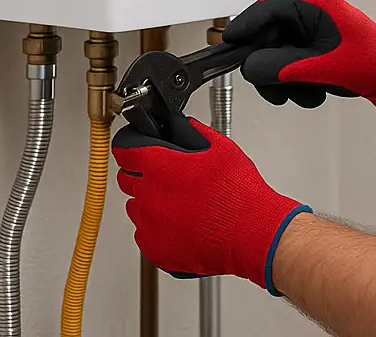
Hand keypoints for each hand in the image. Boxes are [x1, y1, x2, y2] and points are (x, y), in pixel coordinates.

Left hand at [112, 117, 310, 292]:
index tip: (134, 149)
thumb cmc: (238, 194)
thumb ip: (194, 132)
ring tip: (179, 202)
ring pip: (136, 207)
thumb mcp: (222, 148)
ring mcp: (150, 226)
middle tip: (165, 175)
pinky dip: (157, 227)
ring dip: (150, 201)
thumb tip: (182, 127)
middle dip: (141, 174)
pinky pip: (144, 233)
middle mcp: (149, 197)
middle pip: (126, 179)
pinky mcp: (155, 250)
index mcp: (161, 168)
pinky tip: (180, 222)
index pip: (125, 151)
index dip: (130, 147)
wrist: (250, 233)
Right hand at [224, 0, 375, 112]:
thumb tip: (252, 66)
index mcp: (315, 5)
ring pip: (276, 51)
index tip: (229, 41)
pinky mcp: (313, 47)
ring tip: (301, 94)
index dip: (246, 25)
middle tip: (270, 85)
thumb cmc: (373, 60)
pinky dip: (293, 81)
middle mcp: (311, 13)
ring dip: (282, 78)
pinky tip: (310, 93)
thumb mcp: (323, 65)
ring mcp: (311, 31)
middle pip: (268, 32)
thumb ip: (283, 66)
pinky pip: (288, 62)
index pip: (268, 6)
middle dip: (268, 63)